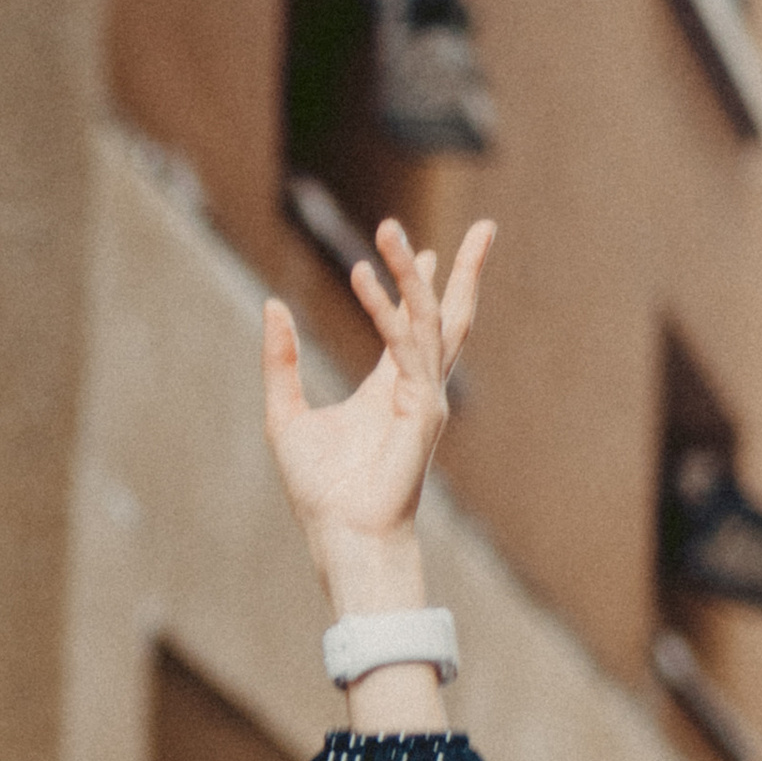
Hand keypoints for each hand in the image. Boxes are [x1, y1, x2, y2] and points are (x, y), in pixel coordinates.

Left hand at [263, 217, 491, 619]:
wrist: (341, 533)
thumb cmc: (319, 490)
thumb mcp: (286, 413)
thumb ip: (282, 361)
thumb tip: (273, 306)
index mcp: (389, 389)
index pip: (411, 326)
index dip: (416, 285)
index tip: (428, 247)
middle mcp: (415, 388)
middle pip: (450, 317)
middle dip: (469, 272)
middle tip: (488, 227)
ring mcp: (426, 397)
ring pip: (430, 319)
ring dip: (414, 272)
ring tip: (390, 228)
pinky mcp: (424, 408)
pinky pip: (407, 346)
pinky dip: (386, 310)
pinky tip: (364, 276)